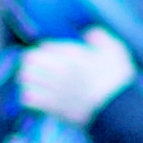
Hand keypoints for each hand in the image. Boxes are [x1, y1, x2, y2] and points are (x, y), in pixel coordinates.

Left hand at [14, 32, 136, 125]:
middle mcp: (58, 69)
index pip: (45, 46)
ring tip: (34, 82)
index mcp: (72, 54)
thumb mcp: (116, 50)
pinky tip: (37, 99)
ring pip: (25, 78)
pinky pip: (27, 98)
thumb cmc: (118, 80)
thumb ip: (101, 37)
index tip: (51, 55)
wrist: (117, 110)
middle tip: (38, 67)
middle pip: (28, 59)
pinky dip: (29, 98)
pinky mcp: (52, 107)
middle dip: (31, 62)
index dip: (46, 49)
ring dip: (28, 79)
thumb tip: (88, 32)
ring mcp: (53, 88)